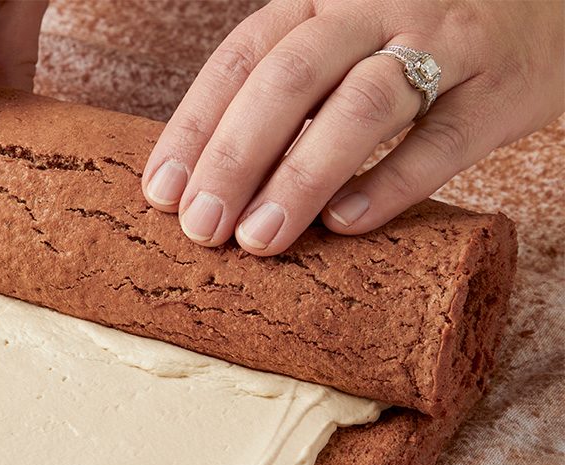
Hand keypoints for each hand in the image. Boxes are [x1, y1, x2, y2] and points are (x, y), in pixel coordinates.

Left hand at [141, 0, 564, 254]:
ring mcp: (446, 41)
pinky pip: (443, 139)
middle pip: (289, 79)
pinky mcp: (504, 86)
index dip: (195, 127)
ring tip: (259, 239)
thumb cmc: (423, 26)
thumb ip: (291, 87)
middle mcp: (377, 6)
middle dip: (234, 159)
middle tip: (200, 230)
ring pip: (361, 107)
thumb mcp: (349, 30)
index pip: (241, 57)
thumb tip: (208, 177)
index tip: (161, 195)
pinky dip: (390, 183)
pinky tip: (345, 224)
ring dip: (300, 177)